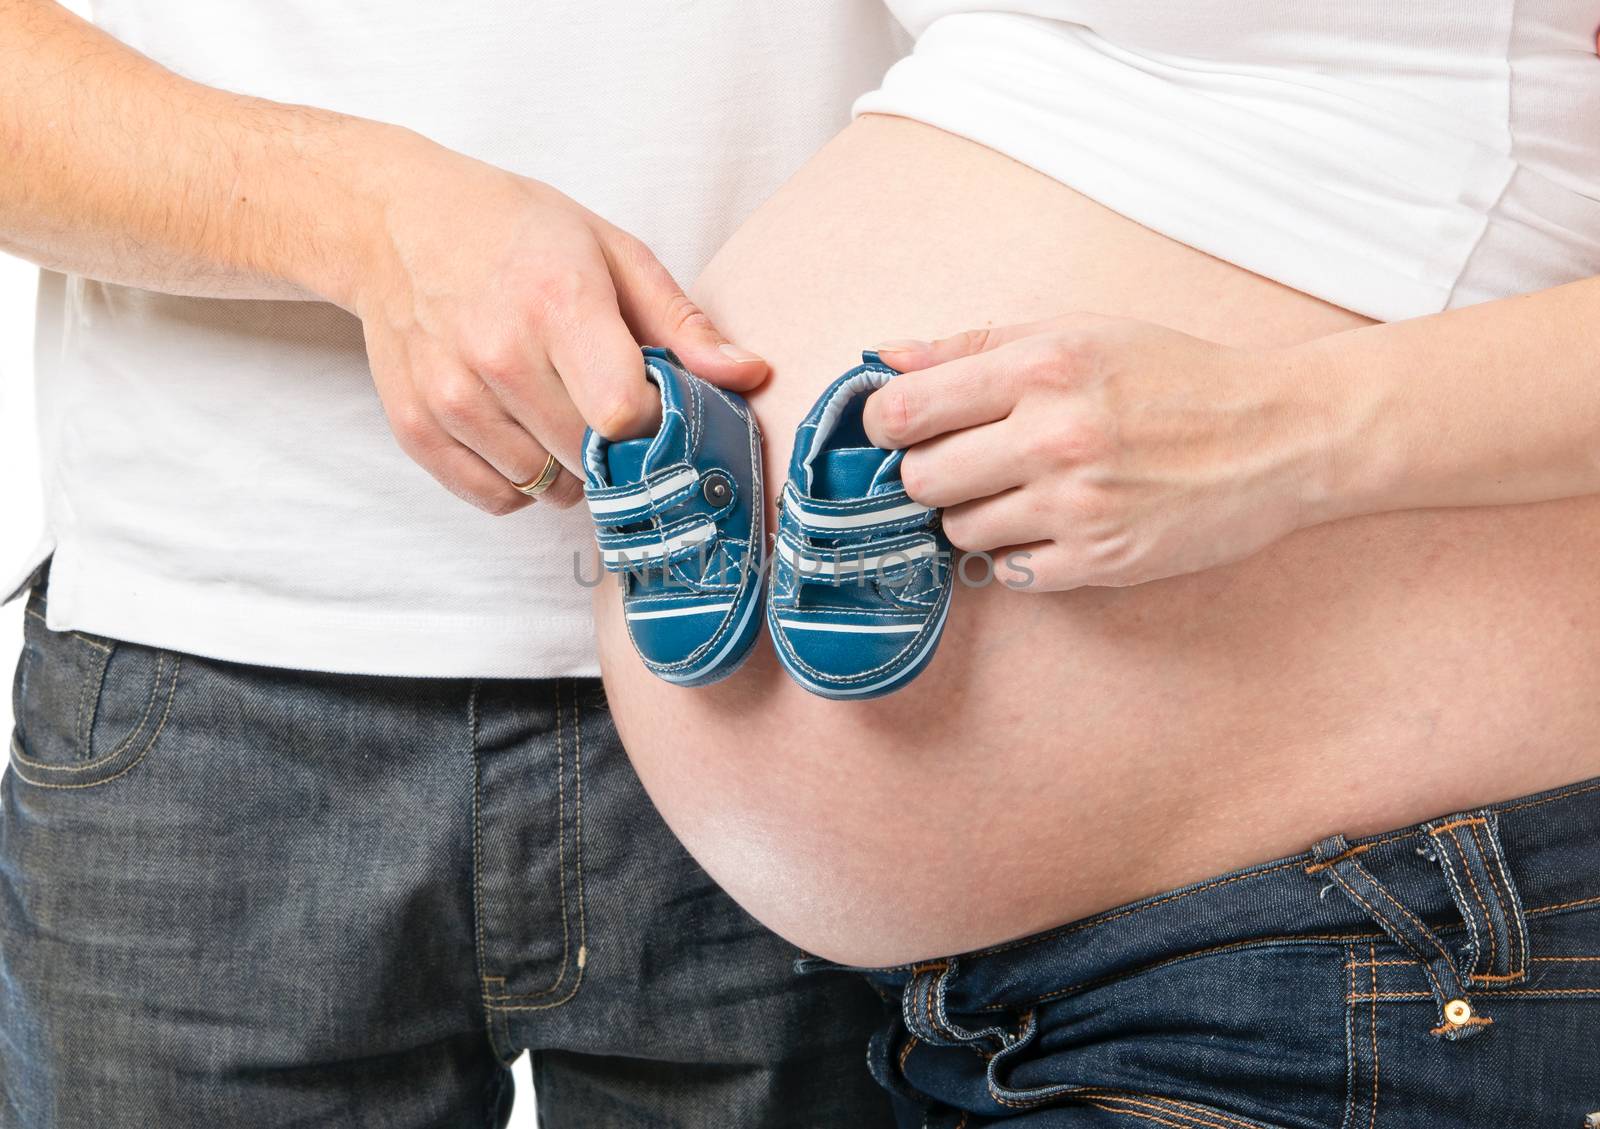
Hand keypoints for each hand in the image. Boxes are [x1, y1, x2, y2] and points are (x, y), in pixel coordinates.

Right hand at [339, 129, 767, 513]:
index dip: (653, 421)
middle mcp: (497, 355)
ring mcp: (450, 396)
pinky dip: (519, 481)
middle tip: (607, 403)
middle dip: (616, 446)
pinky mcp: (416, 428)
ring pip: (545, 487)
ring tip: (558, 409)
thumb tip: (751, 376)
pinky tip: (520, 430)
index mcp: (556, 303)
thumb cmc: (517, 232)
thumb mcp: (612, 252)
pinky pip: (495, 498)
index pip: (624, 414)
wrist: (396, 222)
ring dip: (568, 467)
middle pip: (589, 457)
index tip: (653, 401)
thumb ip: (683, 325)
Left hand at [862, 315, 1341, 590]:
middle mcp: (1054, 436)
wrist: (1280, 435)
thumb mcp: (1078, 332)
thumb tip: (884, 357)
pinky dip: (1021, 552)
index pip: (904, 411)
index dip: (886, 424)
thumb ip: (974, 344)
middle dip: (931, 473)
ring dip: (975, 515)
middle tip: (969, 462)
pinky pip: (1010, 572)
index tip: (900, 428)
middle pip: (920, 479)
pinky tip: (1056, 524)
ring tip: (1024, 490)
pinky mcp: (1101, 561)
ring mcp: (1077, 505)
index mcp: (1042, 367)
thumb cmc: (1175, 375)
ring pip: (959, 530)